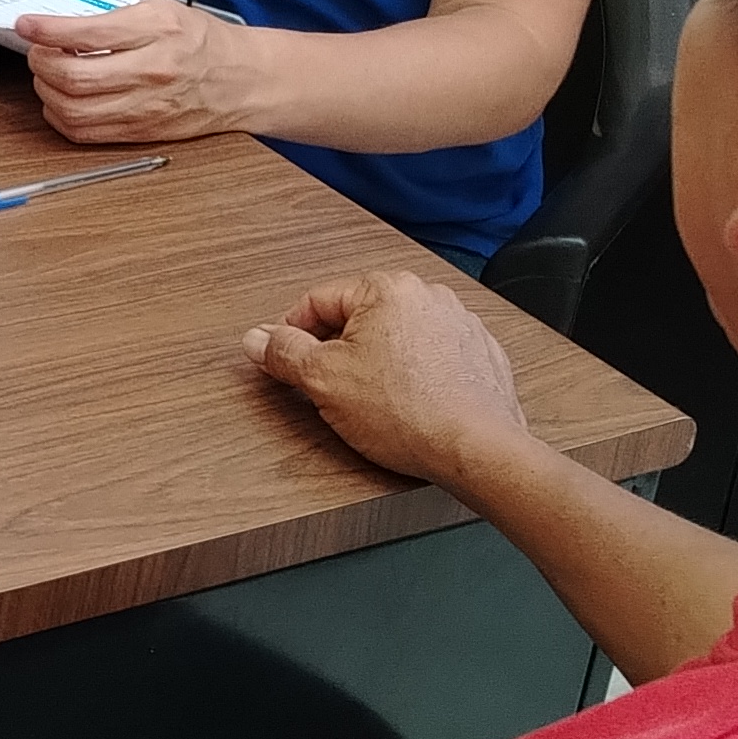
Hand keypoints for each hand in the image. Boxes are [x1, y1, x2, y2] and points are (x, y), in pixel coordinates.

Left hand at [14, 0, 252, 143]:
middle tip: (36, 51)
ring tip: (47, 75)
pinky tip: (61, 100)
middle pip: (74, 77)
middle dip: (41, 63)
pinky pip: (85, 132)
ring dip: (46, 91)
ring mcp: (145, 107)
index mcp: (157, 32)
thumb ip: (114, 17)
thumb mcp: (163, 11)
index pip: (89, 33)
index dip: (48, 30)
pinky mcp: (141, 132)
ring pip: (73, 110)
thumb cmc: (203, 42)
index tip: (27, 24)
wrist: (243, 80)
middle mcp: (151, 72)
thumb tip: (62, 25)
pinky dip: (61, 117)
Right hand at [245, 270, 535, 491]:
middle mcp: (428, 296)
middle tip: (330, 388)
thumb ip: (284, 352)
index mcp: (387, 288)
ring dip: (378, 362)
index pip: (318, 300)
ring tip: (374, 402)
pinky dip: (415, 375)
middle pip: (359, 317)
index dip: (293, 334)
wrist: (477, 449)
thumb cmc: (409, 415)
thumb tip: (257, 339)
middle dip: (339, 351)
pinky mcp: (480, 354)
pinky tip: (408, 404)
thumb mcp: (323, 381)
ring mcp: (459, 324)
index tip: (287, 360)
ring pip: (397, 337)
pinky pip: (432, 357)